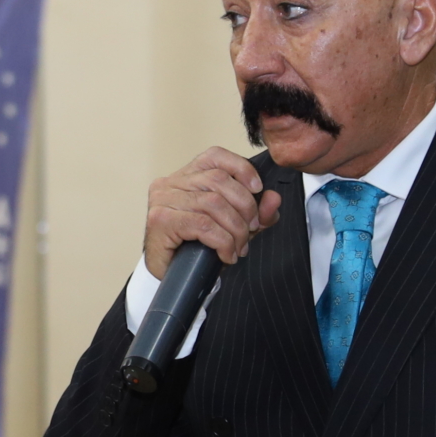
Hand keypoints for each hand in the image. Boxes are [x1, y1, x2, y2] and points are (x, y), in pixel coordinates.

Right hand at [144, 147, 283, 278]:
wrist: (171, 279)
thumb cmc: (196, 250)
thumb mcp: (233, 227)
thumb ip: (256, 212)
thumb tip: (274, 198)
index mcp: (185, 177)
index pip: (215, 157)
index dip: (241, 168)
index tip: (258, 189)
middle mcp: (170, 183)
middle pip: (218, 180)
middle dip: (245, 205)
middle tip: (252, 230)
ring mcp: (162, 200)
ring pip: (213, 203)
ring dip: (235, 229)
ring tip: (239, 247)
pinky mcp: (160, 220)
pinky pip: (202, 224)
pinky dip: (222, 241)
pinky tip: (226, 254)